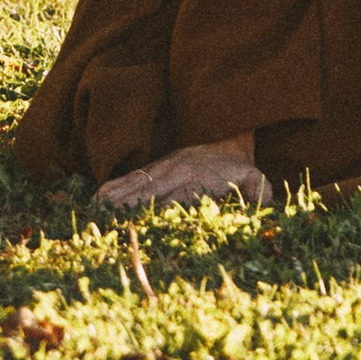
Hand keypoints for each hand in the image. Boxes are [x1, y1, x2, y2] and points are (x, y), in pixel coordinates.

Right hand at [95, 135, 267, 216]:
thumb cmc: (240, 167)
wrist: (228, 134)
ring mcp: (164, 167)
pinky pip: (131, 177)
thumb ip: (260, 192)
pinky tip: (98, 199)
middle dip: (132, 208)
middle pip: (151, 192)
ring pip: (137, 184)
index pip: (177, 197)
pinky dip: (114, 187)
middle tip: (109, 225)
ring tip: (96, 212)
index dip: (162, 211)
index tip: (145, 226)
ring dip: (118, 199)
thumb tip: (264, 205)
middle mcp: (178, 171)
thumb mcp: (256, 179)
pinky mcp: (155, 167)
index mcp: (200, 178)